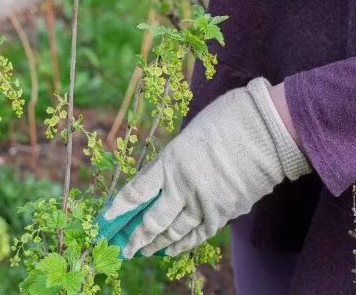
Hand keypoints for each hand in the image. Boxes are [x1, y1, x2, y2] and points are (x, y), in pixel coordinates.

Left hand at [96, 78, 311, 258]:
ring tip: (144, 251)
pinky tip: (172, 250)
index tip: (105, 220)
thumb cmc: (224, 122)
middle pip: (153, 220)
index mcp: (170, 163)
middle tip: (124, 249)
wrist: (267, 130)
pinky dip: (184, 244)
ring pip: (175, 232)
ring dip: (157, 244)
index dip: (118, 208)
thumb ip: (170, 163)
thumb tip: (156, 182)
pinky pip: (199, 234)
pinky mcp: (225, 212)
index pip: (136, 192)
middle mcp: (183, 187)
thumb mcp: (186, 138)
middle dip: (136, 238)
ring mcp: (205, 203)